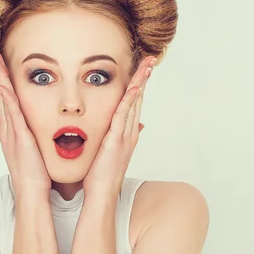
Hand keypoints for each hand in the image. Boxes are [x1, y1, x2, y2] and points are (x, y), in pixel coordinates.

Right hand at [0, 50, 51, 197]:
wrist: (32, 191)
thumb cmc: (32, 173)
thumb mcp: (25, 150)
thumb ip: (20, 136)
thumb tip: (14, 126)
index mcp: (11, 131)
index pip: (5, 101)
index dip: (2, 82)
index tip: (0, 66)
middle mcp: (7, 129)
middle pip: (0, 96)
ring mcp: (12, 133)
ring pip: (3, 101)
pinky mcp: (19, 138)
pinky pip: (12, 115)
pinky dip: (7, 99)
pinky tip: (3, 85)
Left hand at [82, 56, 155, 196]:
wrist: (101, 194)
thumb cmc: (101, 176)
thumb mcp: (112, 152)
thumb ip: (120, 137)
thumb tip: (137, 126)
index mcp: (127, 134)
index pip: (134, 104)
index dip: (139, 85)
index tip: (143, 69)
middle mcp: (130, 132)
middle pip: (139, 99)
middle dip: (144, 79)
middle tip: (151, 60)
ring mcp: (125, 136)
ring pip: (134, 104)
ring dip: (140, 83)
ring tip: (147, 66)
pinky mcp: (116, 140)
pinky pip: (123, 116)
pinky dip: (129, 101)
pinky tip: (133, 87)